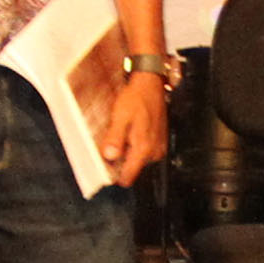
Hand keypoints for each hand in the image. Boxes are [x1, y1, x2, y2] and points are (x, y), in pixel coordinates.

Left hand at [89, 67, 168, 187]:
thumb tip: (109, 156)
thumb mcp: (120, 117)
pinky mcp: (159, 142)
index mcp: (144, 148)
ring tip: (123, 132)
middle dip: (120, 160)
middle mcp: (153, 151)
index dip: (114, 174)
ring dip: (127, 152)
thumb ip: (115, 138)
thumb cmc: (137, 98)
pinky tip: (131, 131)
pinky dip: (135, 145)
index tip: (105, 166)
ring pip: (137, 161)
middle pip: (131, 169)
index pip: (128, 177)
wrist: (150, 85)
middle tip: (112, 141)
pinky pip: (143, 152)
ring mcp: (158, 147)